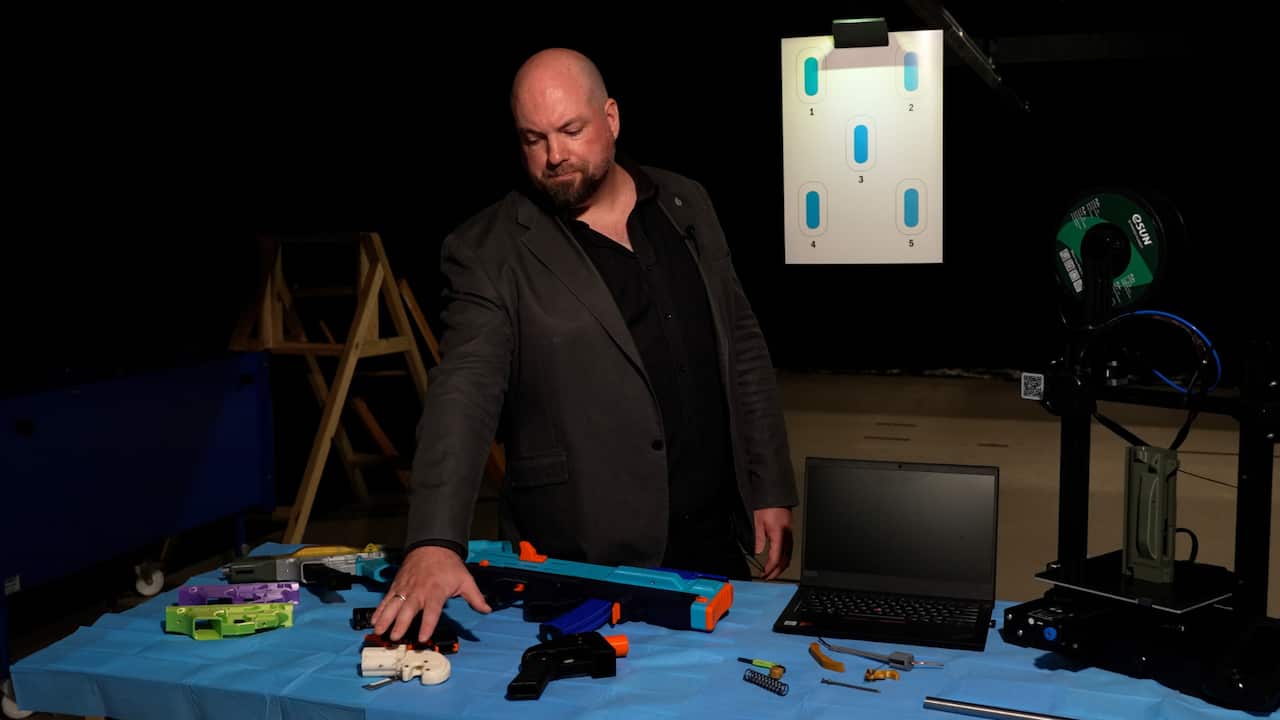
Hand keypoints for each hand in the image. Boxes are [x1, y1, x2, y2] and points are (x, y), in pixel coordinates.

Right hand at [371, 545, 491, 642]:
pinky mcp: (397, 586)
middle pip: (408, 610)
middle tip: (394, 638)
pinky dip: (379, 609)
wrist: (433, 545)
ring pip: (393, 605)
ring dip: (385, 619)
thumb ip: (475, 598)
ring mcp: (405, 588)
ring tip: (379, 631)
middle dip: (400, 624)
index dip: (427, 625)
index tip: (422, 638)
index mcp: (436, 592)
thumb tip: (487, 610)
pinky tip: (373, 621)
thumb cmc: (449, 565)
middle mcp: (419, 591)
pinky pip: (386, 599)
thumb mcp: (465, 580)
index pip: (431, 611)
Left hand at [753, 507, 792, 580]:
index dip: (770, 568)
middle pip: (785, 560)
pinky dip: (784, 559)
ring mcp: (790, 535)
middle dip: (777, 571)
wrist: (777, 496)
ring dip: (781, 567)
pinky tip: (779, 562)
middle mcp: (787, 537)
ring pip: (789, 557)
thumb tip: (758, 551)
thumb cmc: (768, 506)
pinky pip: (789, 551)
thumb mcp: (758, 521)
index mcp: (779, 534)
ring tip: (772, 572)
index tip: (764, 573)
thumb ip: (758, 538)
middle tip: (768, 577)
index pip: (776, 557)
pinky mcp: (790, 534)